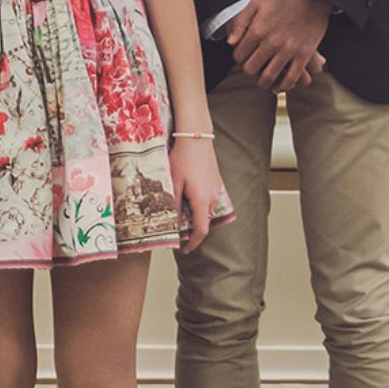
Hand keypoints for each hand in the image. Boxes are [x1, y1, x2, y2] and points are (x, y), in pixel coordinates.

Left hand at [169, 135, 222, 253]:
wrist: (196, 138)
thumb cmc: (183, 158)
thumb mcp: (174, 183)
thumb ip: (174, 205)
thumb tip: (172, 223)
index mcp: (202, 200)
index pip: (201, 230)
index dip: (193, 243)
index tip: (184, 249)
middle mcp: (213, 198)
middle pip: (203, 221)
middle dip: (190, 228)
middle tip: (174, 226)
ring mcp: (216, 190)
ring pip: (205, 211)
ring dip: (193, 214)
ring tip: (178, 207)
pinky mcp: (216, 183)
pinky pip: (208, 200)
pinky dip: (198, 204)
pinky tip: (186, 194)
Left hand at [225, 0, 329, 93]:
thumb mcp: (256, 3)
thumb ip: (240, 22)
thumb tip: (230, 43)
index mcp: (257, 30)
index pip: (239, 55)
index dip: (238, 58)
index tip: (243, 57)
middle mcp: (271, 42)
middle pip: (251, 68)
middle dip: (249, 71)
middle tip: (252, 69)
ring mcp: (288, 50)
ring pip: (269, 76)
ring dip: (263, 82)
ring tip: (263, 81)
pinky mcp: (304, 55)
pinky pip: (292, 78)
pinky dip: (283, 86)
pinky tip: (279, 87)